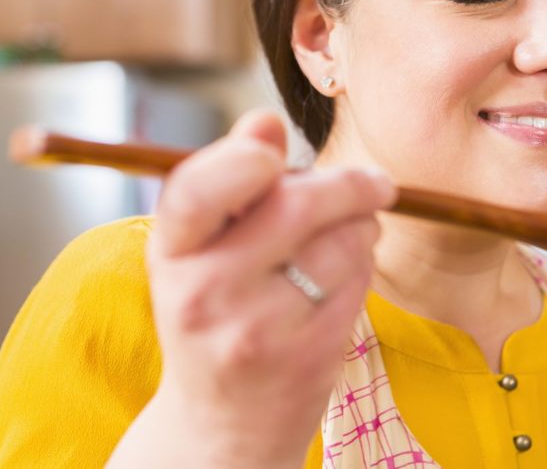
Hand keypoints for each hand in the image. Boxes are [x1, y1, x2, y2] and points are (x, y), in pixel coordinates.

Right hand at [108, 109, 395, 467]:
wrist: (223, 426)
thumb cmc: (214, 316)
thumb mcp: (201, 250)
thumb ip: (231, 179)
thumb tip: (264, 120)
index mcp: (171, 253)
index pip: (198, 188)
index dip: (244, 159)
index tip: (276, 157)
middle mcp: (206, 293)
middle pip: (296, 204)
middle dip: (349, 184)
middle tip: (376, 183)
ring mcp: (259, 330)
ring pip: (343, 240)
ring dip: (362, 226)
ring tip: (346, 238)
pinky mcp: (309, 357)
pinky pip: (360, 281)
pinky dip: (364, 266)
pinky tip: (343, 278)